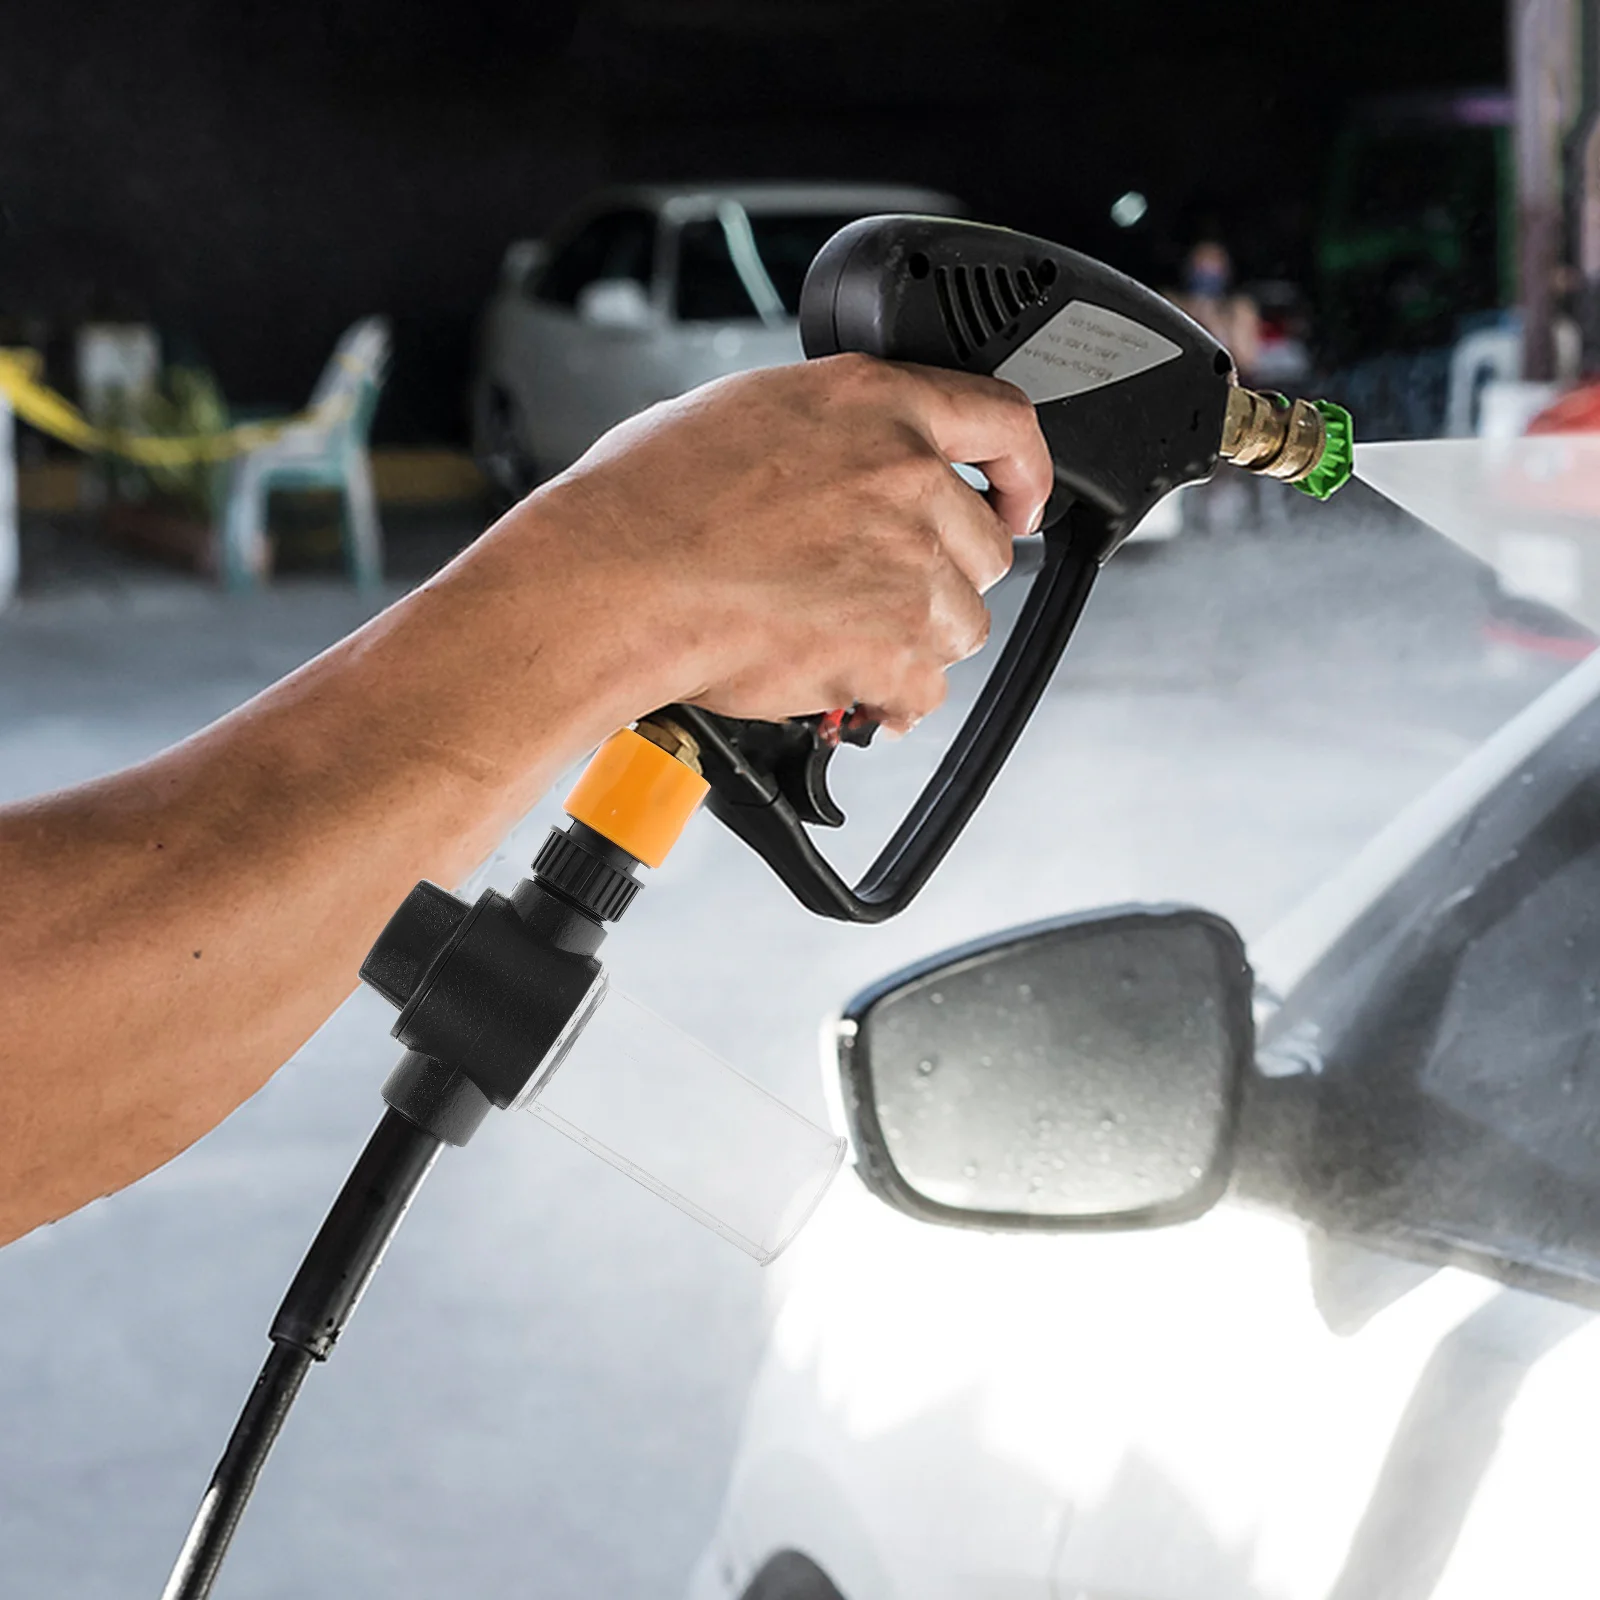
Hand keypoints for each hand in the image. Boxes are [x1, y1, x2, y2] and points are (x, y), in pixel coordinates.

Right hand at [531, 354, 1052, 731]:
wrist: (611, 581)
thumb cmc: (644, 502)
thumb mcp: (745, 414)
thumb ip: (826, 432)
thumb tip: (841, 461)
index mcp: (873, 404)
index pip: (1003, 422)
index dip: (1025, 470)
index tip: (1021, 498)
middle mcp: (905, 477)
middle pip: (985, 546)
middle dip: (938, 576)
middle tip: (871, 592)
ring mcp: (907, 564)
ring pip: (960, 622)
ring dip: (912, 639)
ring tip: (836, 638)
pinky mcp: (894, 645)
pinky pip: (925, 687)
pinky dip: (887, 697)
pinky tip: (840, 686)